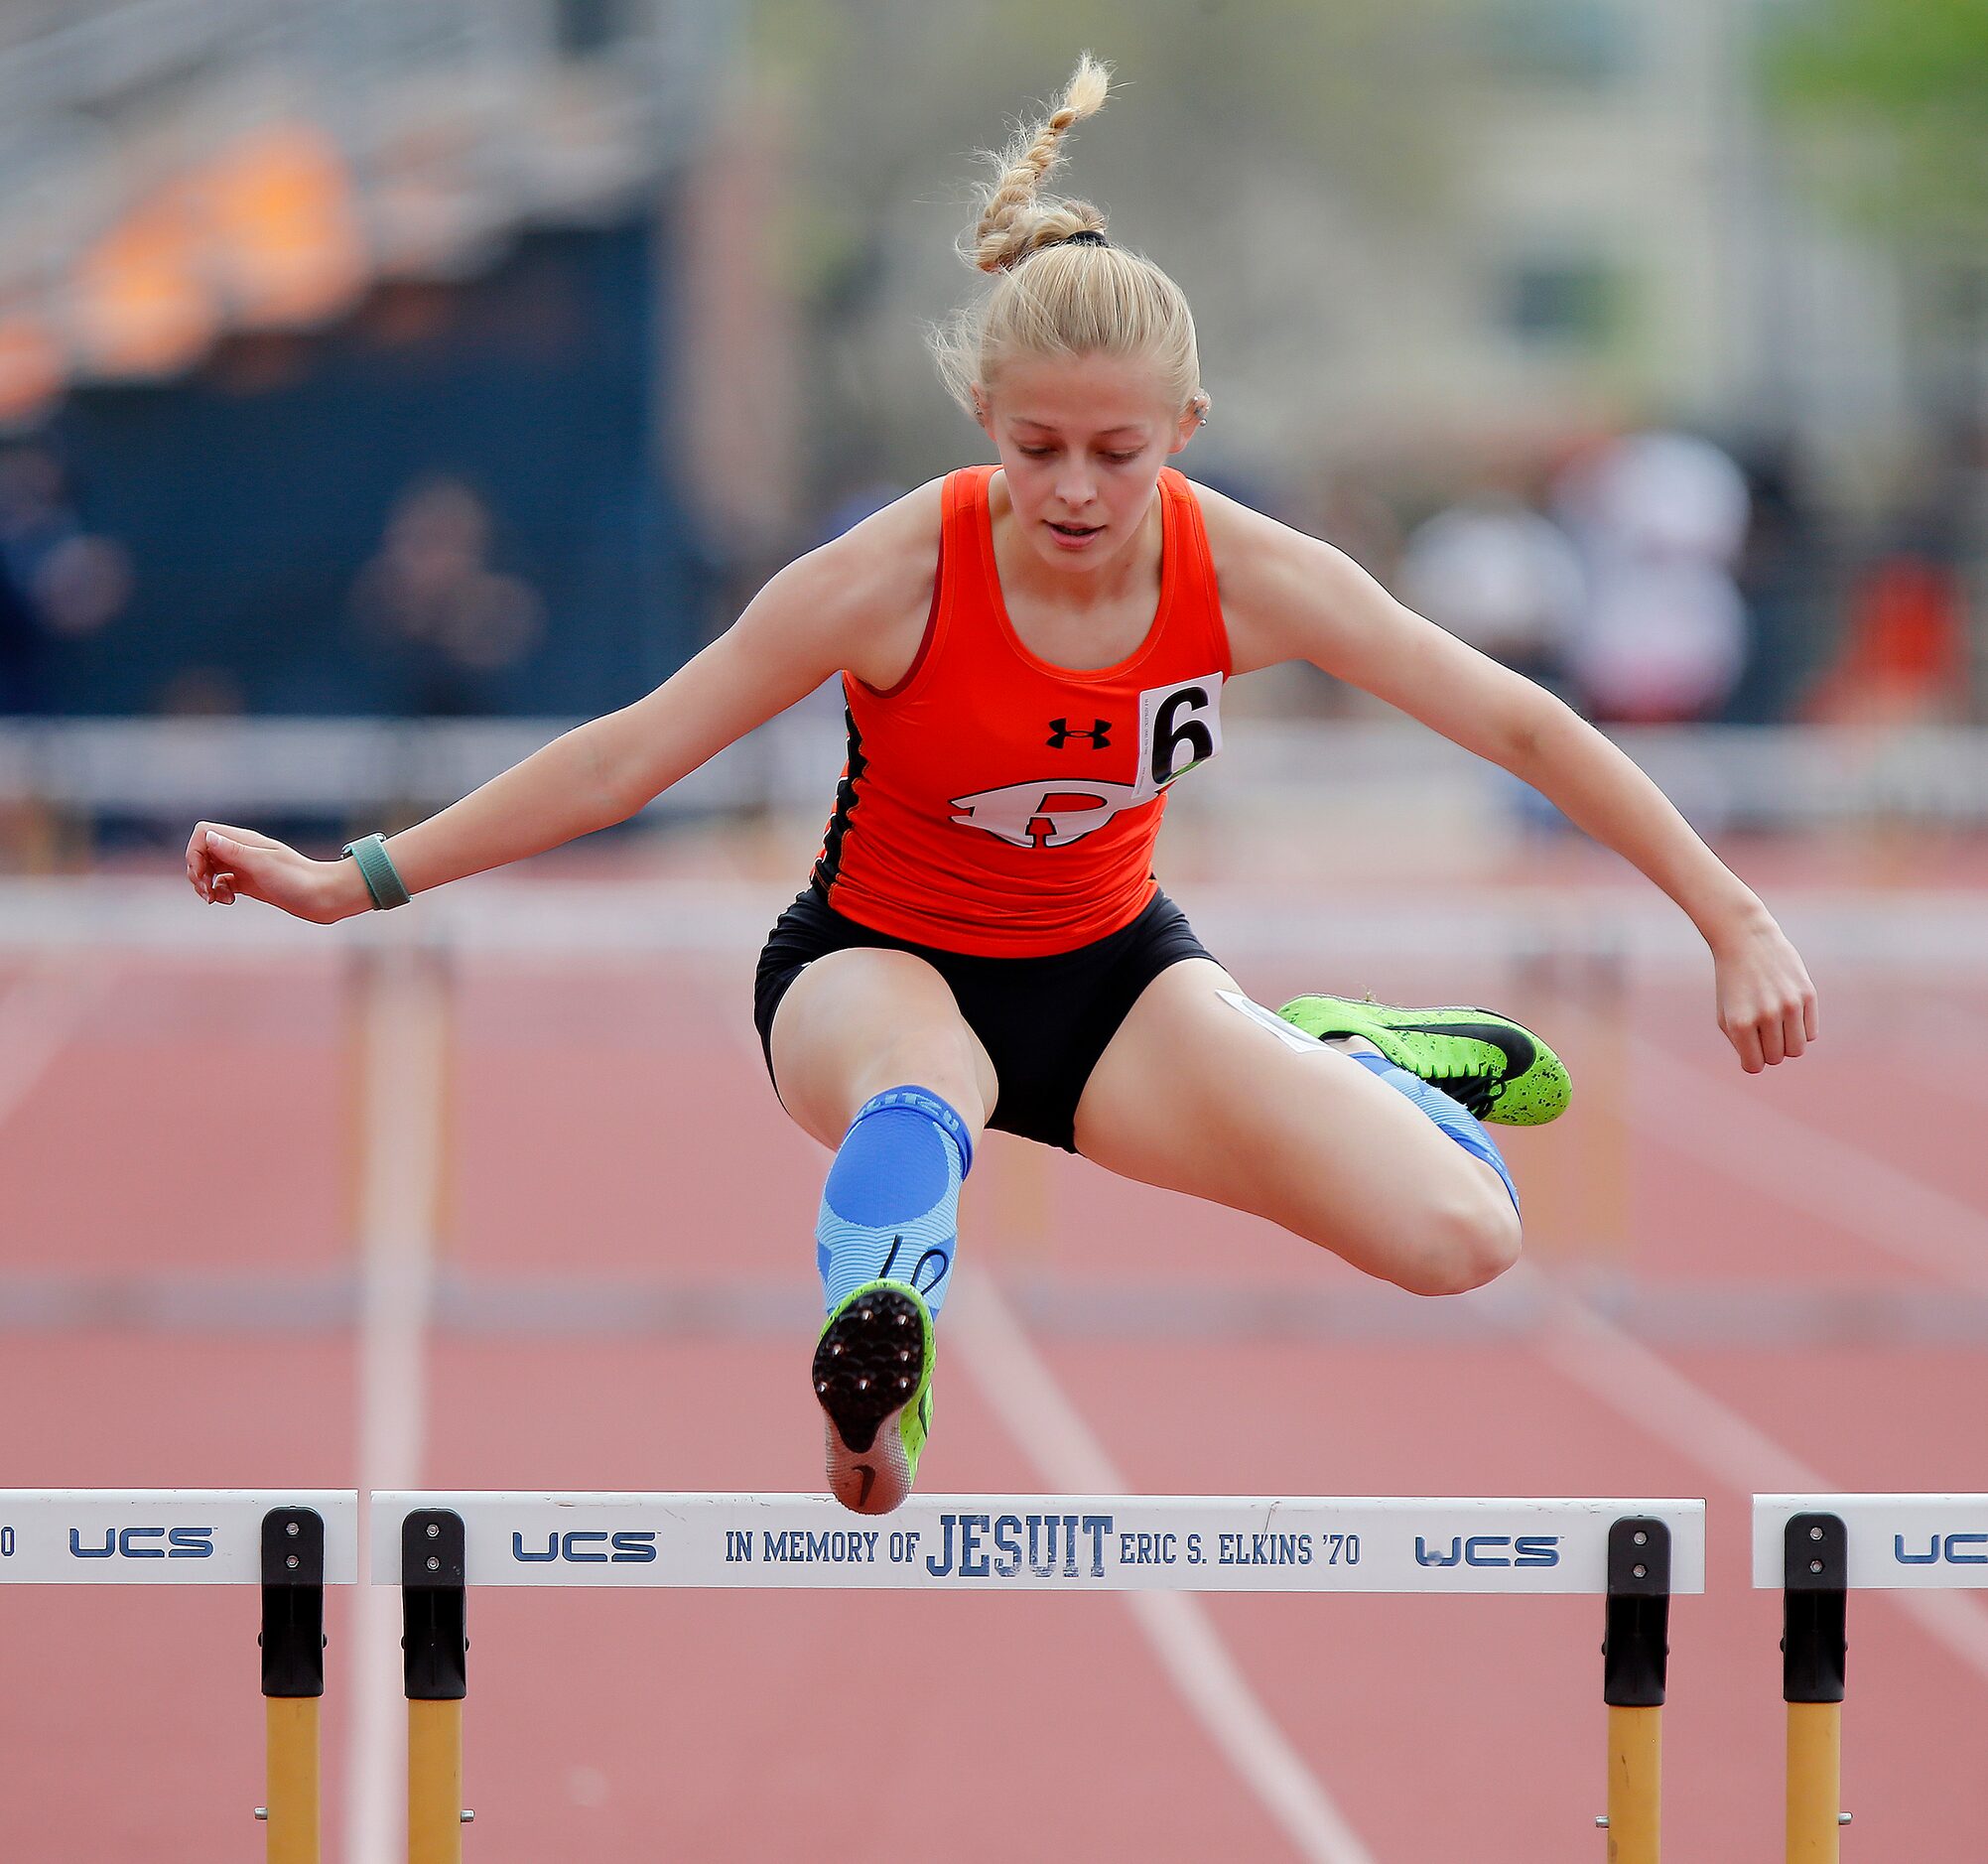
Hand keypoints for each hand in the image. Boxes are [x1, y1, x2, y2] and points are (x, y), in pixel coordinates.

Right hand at [184, 822, 366, 924]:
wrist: (326, 896)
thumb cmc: (298, 879)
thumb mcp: (264, 865)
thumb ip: (235, 851)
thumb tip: (208, 836)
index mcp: (244, 841)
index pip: (203, 832)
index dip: (194, 852)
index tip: (203, 873)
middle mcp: (243, 851)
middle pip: (203, 851)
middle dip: (196, 871)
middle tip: (205, 891)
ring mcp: (247, 867)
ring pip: (211, 868)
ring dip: (204, 884)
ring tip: (213, 899)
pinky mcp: (252, 883)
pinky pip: (224, 883)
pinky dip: (219, 892)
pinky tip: (229, 901)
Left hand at [1710, 913, 1817, 1071]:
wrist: (1746, 939)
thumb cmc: (1733, 983)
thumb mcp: (1726, 1015)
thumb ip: (1742, 1044)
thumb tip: (1763, 1063)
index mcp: (1739, 1024)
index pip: (1754, 1065)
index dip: (1753, 1059)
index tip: (1750, 1046)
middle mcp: (1765, 1016)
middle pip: (1777, 1058)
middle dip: (1769, 1050)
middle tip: (1761, 1030)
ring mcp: (1788, 1005)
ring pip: (1797, 1049)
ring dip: (1788, 1043)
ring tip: (1777, 1025)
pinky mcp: (1807, 994)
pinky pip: (1811, 1033)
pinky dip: (1801, 1030)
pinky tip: (1789, 1012)